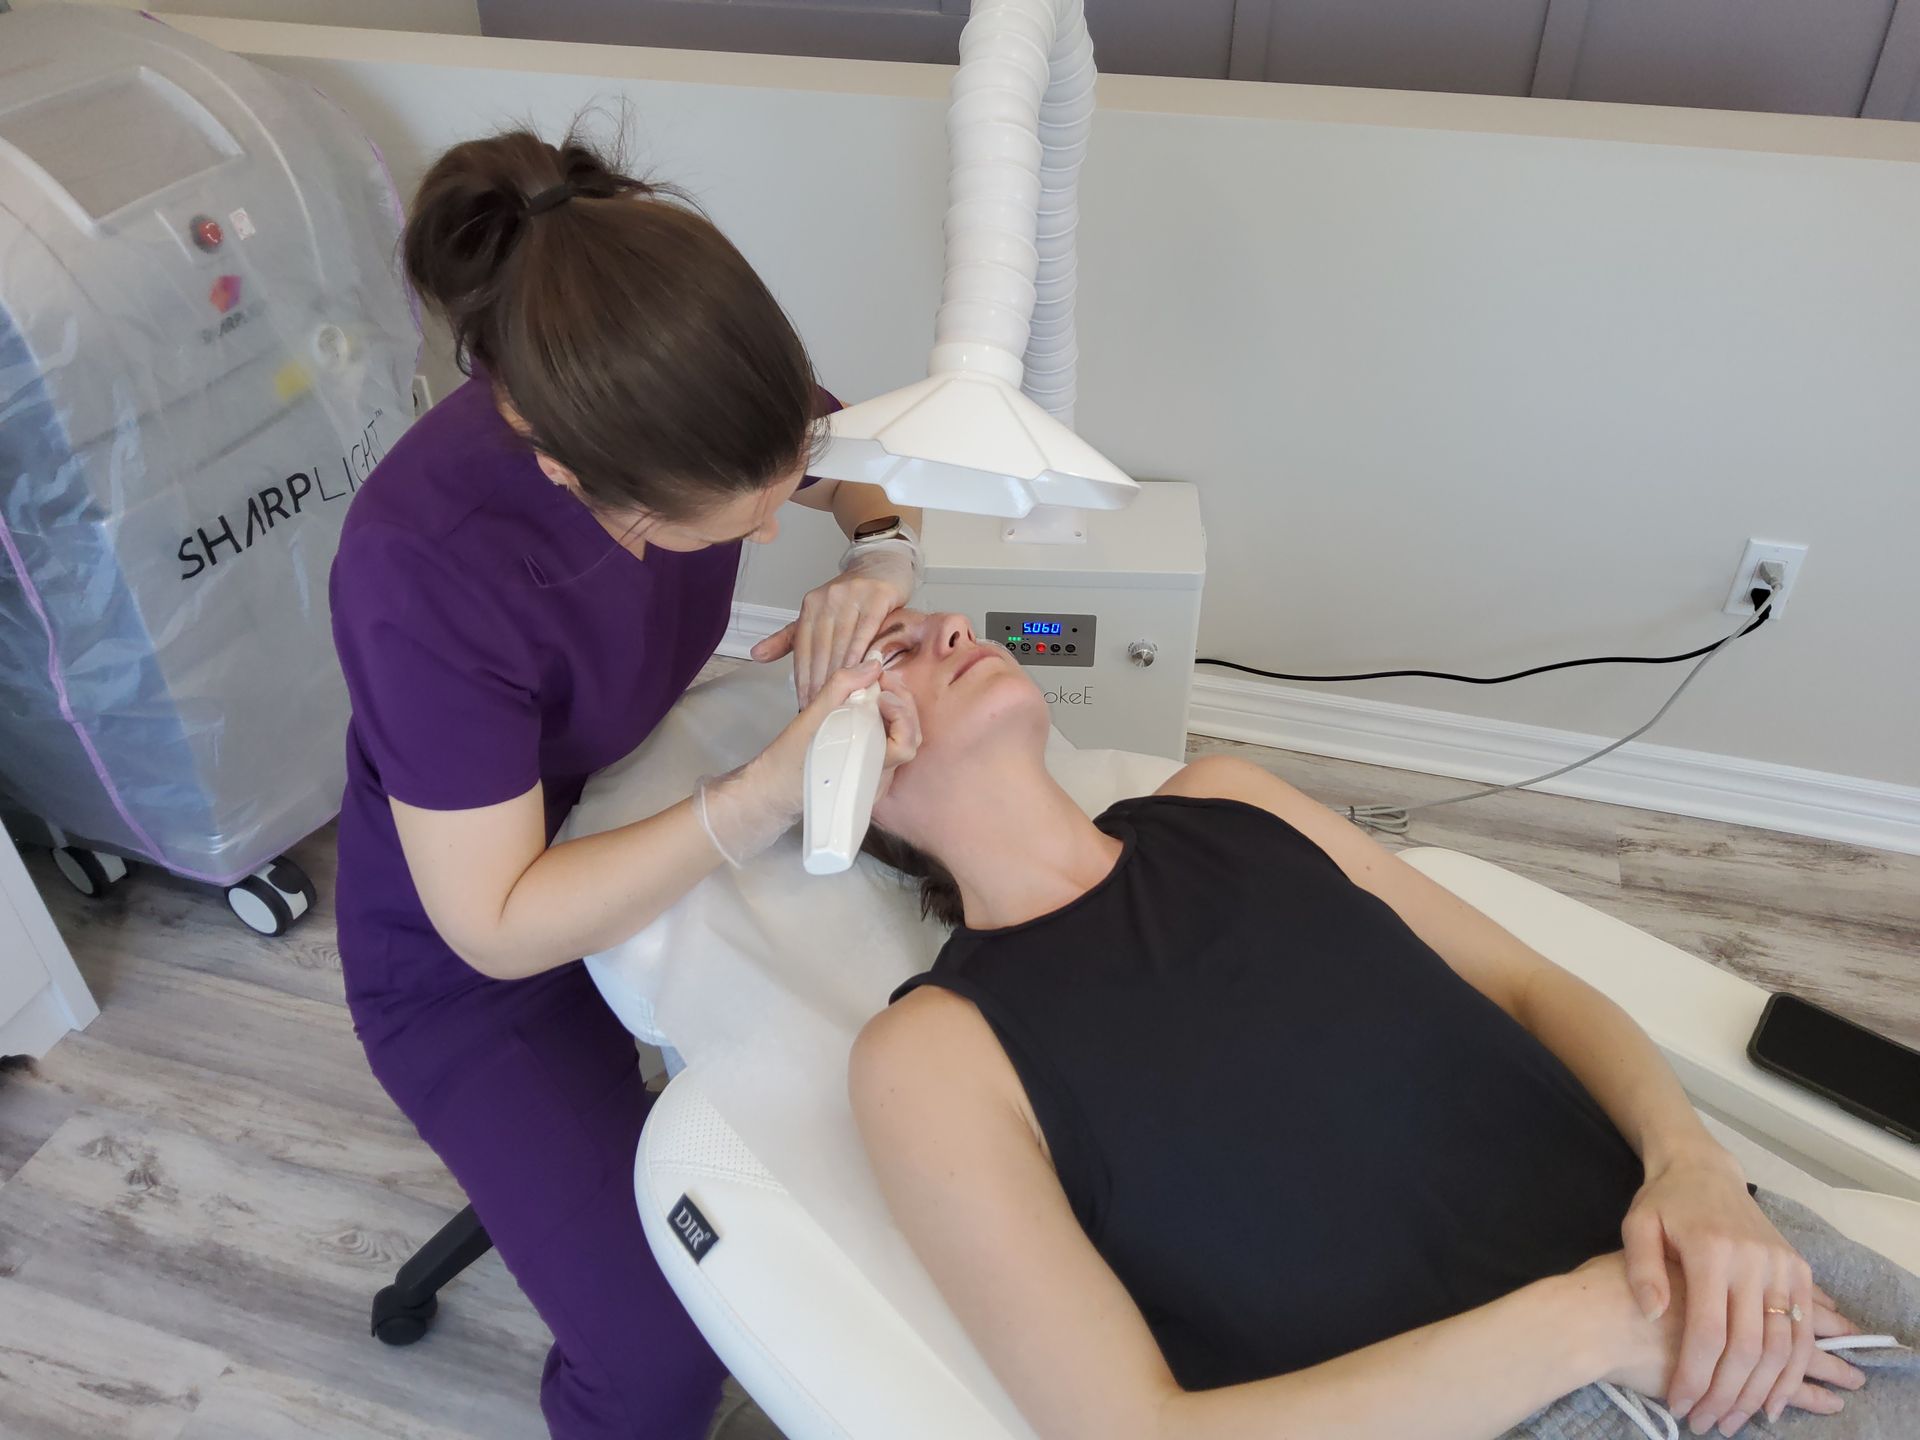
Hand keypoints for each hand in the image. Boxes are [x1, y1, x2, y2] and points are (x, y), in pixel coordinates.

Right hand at [695, 662, 919, 865]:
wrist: (772, 791)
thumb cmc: (788, 759)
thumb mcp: (810, 718)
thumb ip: (842, 687)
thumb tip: (872, 665)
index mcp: (868, 768)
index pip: (906, 742)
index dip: (901, 711)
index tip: (880, 690)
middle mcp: (879, 781)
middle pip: (910, 741)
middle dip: (903, 706)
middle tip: (883, 683)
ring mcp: (876, 784)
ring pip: (901, 745)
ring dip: (896, 715)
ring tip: (878, 693)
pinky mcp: (869, 781)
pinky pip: (888, 751)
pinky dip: (886, 727)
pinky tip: (871, 712)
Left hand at [752, 547, 916, 705]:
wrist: (883, 563)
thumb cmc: (852, 595)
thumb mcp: (818, 613)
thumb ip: (789, 637)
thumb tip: (756, 655)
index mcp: (811, 605)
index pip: (802, 648)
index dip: (802, 679)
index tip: (804, 704)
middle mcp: (828, 599)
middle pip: (821, 648)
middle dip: (819, 683)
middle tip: (820, 709)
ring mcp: (853, 596)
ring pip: (842, 641)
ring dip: (839, 673)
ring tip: (838, 699)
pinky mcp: (877, 597)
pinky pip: (867, 630)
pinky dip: (862, 653)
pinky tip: (859, 672)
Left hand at [1621, 1144, 1829, 1430]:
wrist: (1703, 1168)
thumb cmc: (1663, 1201)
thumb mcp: (1637, 1226)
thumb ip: (1641, 1269)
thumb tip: (1654, 1314)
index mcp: (1710, 1250)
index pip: (1708, 1331)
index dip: (1696, 1375)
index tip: (1680, 1405)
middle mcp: (1753, 1260)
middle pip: (1748, 1346)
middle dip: (1727, 1394)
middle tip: (1706, 1423)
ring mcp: (1782, 1266)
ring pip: (1782, 1346)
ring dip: (1763, 1392)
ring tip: (1736, 1420)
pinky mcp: (1800, 1270)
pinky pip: (1804, 1331)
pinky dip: (1794, 1371)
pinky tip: (1774, 1399)